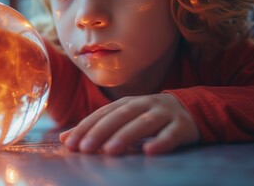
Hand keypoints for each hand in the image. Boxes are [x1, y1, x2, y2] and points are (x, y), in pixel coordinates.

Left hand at [59, 93, 199, 154]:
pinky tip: (149, 151)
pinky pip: (171, 134)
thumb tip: (64, 138)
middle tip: (85, 149)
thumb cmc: (148, 116)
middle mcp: (143, 104)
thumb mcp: (122, 118)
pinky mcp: (182, 126)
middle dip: (100, 132)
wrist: (189, 109)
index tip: (70, 144)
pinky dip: (161, 142)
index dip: (85, 128)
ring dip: (126, 136)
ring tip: (110, 150)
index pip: (102, 114)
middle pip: (120, 116)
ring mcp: (163, 114)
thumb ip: (95, 127)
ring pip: (143, 124)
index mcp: (126, 103)